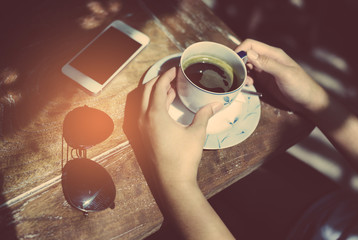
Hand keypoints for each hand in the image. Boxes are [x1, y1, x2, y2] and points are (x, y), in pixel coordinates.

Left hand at [138, 67, 221, 185]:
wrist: (172, 181)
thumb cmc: (183, 157)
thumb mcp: (197, 133)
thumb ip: (205, 115)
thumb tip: (217, 104)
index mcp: (155, 114)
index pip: (158, 86)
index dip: (167, 75)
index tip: (175, 69)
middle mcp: (143, 118)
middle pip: (147, 90)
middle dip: (159, 81)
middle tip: (173, 77)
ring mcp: (141, 128)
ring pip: (143, 102)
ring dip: (156, 93)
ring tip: (172, 91)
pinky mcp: (142, 136)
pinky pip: (144, 113)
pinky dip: (153, 105)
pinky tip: (166, 108)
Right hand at [236, 39, 328, 114]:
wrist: (308, 101)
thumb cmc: (300, 86)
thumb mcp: (284, 74)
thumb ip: (267, 63)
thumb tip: (249, 53)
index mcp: (273, 54)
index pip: (251, 44)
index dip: (240, 50)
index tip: (233, 61)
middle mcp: (267, 59)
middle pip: (246, 55)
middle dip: (240, 64)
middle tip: (239, 76)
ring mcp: (265, 70)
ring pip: (247, 66)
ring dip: (243, 73)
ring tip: (247, 83)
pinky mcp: (264, 80)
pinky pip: (250, 76)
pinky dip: (247, 79)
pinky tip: (250, 85)